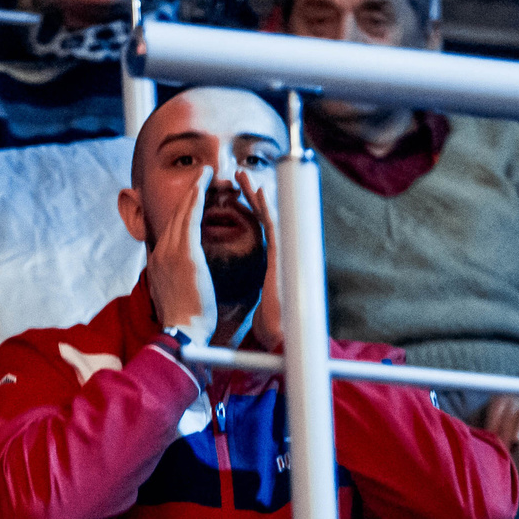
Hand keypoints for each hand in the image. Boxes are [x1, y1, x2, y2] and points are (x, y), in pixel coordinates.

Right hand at [145, 165, 217, 343]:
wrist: (181, 335)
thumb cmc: (184, 324)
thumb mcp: (174, 300)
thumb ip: (176, 284)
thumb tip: (180, 282)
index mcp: (158, 265)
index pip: (170, 230)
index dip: (181, 211)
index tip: (191, 199)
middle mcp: (160, 254)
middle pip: (173, 216)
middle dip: (187, 194)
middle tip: (199, 176)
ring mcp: (170, 253)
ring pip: (182, 213)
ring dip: (194, 190)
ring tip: (204, 174)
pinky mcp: (184, 255)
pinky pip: (191, 219)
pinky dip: (197, 199)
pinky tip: (205, 185)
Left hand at [239, 172, 283, 353]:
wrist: (283, 343)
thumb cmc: (272, 329)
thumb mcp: (260, 304)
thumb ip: (258, 293)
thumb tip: (254, 294)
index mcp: (271, 265)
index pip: (258, 232)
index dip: (248, 212)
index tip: (236, 197)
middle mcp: (278, 256)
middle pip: (263, 218)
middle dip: (250, 196)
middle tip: (238, 177)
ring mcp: (282, 255)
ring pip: (268, 216)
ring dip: (255, 194)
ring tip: (243, 175)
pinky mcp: (282, 258)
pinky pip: (274, 226)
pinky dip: (266, 207)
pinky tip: (259, 190)